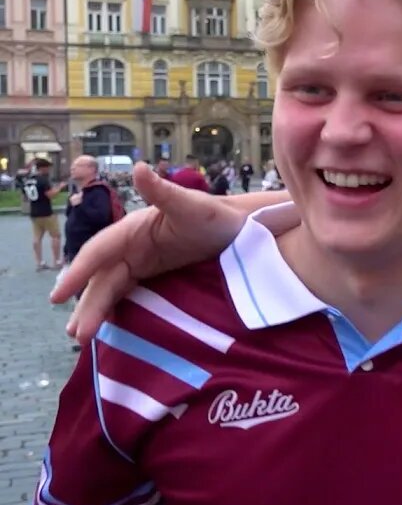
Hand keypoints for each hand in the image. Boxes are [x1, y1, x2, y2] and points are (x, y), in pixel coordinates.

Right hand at [55, 162, 251, 344]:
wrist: (240, 229)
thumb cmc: (214, 214)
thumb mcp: (191, 204)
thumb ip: (163, 191)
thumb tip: (138, 167)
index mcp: (133, 230)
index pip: (99, 252)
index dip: (77, 272)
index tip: (57, 295)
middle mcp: (130, 247)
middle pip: (102, 278)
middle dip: (87, 304)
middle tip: (77, 334)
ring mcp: (141, 263)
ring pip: (111, 289)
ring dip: (96, 311)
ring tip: (81, 338)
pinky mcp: (153, 276)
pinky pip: (128, 295)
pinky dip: (115, 310)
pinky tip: (107, 329)